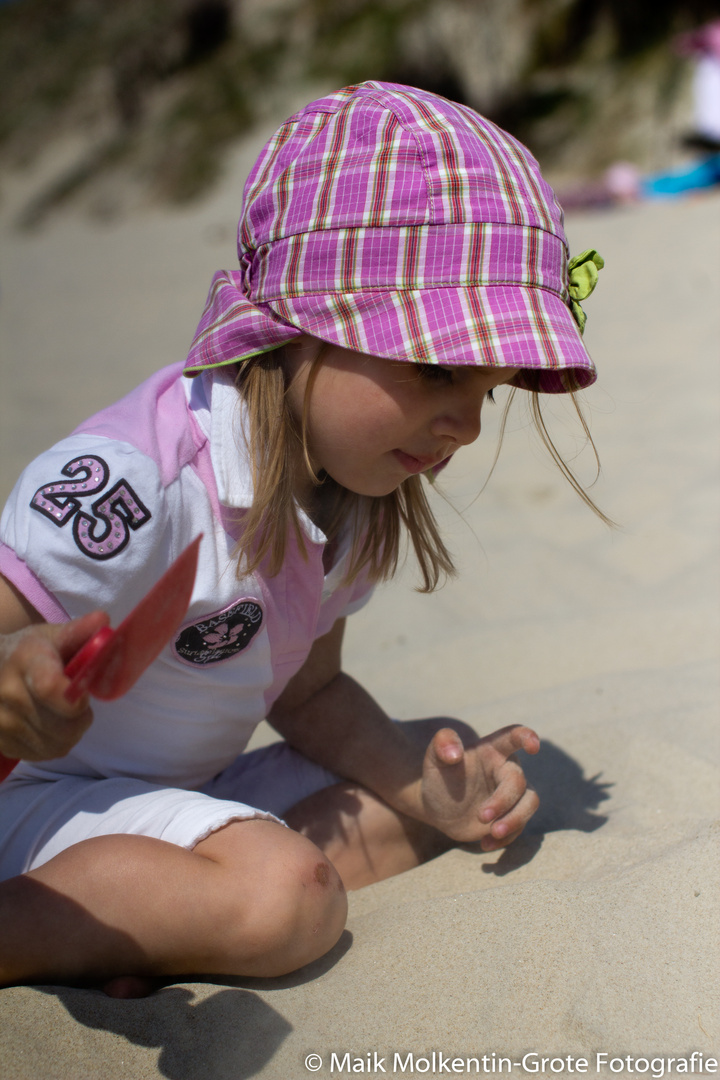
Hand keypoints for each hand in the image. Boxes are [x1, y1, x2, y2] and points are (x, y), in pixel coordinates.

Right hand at [0, 612, 108, 762]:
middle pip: (62, 726)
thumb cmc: (31, 652)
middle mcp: (8, 693)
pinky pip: (43, 755)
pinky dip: (54, 744)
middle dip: (80, 719)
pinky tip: (48, 726)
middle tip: (77, 703)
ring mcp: (1, 721)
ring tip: (63, 714)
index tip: (82, 697)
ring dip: (70, 733)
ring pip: (56, 745)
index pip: (50, 689)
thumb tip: (103, 621)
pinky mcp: (1, 743)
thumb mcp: (54, 636)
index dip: (75, 701)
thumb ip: (80, 631)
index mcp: (25, 661)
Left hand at [417, 724, 539, 849]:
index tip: (533, 745)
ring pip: (530, 803)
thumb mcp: (433, 759)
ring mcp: (512, 793)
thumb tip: (453, 753)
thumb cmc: (438, 777)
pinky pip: (520, 827)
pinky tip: (484, 843)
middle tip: (481, 817)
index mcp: (491, 750)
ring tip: (493, 833)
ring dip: (515, 820)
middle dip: (503, 801)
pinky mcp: (512, 815)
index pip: (512, 737)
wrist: (437, 806)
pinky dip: (505, 838)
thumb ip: (441, 745)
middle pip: (518, 782)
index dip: (525, 737)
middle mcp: (506, 769)